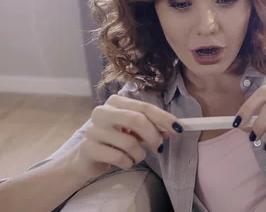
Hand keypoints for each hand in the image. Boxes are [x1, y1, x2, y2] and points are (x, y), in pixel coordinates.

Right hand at [68, 95, 182, 178]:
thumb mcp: (134, 131)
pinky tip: (124, 162)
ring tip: (136, 156)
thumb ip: (152, 127)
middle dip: (153, 136)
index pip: (144, 107)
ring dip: (139, 154)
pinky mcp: (87, 148)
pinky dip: (127, 163)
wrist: (87, 158)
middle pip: (137, 120)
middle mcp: (102, 112)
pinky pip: (118, 157)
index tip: (178, 128)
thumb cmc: (115, 141)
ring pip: (128, 142)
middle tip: (159, 148)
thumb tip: (173, 129)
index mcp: (115, 102)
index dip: (163, 118)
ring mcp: (92, 130)